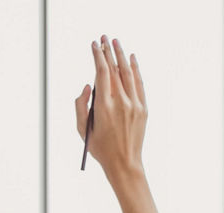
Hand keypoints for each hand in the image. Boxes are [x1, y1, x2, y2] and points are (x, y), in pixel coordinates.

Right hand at [75, 36, 145, 182]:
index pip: (101, 74)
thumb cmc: (99, 147)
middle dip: (108, 51)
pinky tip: (131, 58)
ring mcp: (134, 105)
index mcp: (104, 107)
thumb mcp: (82, 129)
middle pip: (115, 70)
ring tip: (116, 42)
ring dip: (122, 55)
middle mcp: (121, 103)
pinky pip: (139, 84)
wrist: (124, 163)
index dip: (97, 57)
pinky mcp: (143, 108)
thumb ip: (80, 105)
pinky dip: (135, 69)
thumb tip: (87, 86)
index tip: (93, 46)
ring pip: (128, 73)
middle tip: (103, 38)